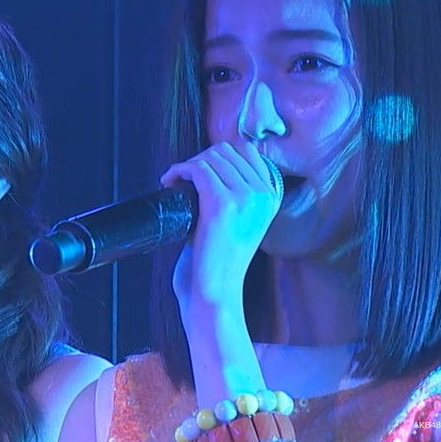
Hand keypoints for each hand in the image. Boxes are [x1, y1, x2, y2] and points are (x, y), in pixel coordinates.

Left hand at [160, 142, 279, 310]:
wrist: (216, 291)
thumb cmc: (219, 261)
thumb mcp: (239, 222)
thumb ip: (234, 196)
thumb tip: (207, 169)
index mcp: (271, 197)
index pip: (246, 151)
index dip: (217, 154)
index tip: (199, 169)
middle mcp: (263, 193)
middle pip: (225, 150)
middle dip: (199, 158)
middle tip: (182, 177)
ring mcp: (245, 197)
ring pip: (210, 157)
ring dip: (186, 164)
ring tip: (174, 181)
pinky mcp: (222, 203)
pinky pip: (197, 168)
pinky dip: (178, 170)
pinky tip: (169, 181)